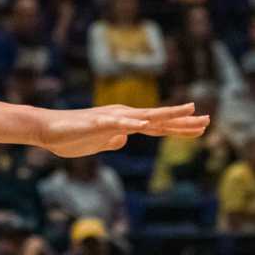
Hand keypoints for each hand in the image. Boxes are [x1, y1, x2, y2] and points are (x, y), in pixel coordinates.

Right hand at [40, 101, 207, 158]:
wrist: (47, 129)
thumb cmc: (70, 137)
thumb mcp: (97, 143)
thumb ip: (111, 140)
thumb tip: (124, 139)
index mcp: (125, 124)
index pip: (159, 126)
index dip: (181, 128)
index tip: (201, 128)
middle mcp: (123, 117)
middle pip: (159, 120)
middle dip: (184, 121)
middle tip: (208, 120)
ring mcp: (112, 118)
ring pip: (145, 116)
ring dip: (167, 114)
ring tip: (187, 111)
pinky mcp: (98, 122)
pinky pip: (118, 123)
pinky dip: (133, 123)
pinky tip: (146, 124)